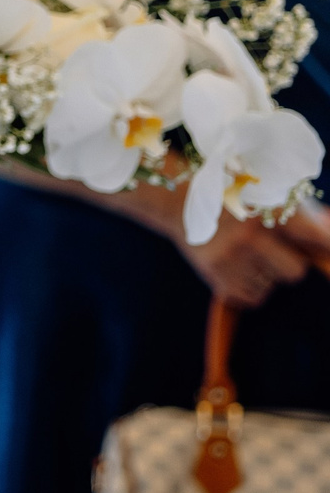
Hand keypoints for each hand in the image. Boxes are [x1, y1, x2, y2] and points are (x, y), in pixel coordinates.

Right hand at [64, 172, 329, 309]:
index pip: (319, 238)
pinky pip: (250, 298)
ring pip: (270, 285)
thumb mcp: (268, 194)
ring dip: (265, 273)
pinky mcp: (213, 273)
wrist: (178, 198)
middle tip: (274, 251)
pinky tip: (238, 268)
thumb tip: (329, 235)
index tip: (326, 251)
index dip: (326, 246)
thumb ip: (304, 215)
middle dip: (289, 263)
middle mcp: (250, 235)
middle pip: (295, 272)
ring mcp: (230, 256)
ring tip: (247, 254)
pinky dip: (249, 288)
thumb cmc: (236, 195)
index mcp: (270, 208)